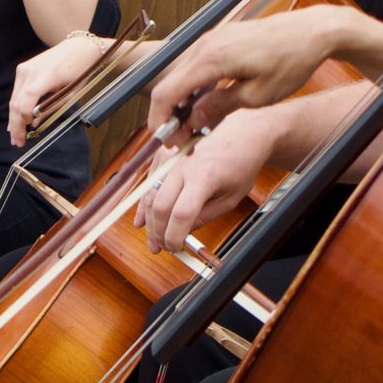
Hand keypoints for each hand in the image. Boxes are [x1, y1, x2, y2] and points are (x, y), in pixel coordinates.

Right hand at [9, 34, 109, 146]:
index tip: (26, 132)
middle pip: (17, 101)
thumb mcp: (71, 93)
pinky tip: (15, 121)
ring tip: (15, 136)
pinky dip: (16, 107)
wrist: (78, 47)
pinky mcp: (22, 68)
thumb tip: (34, 124)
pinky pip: (17, 92)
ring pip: (14, 98)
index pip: (28, 98)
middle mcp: (31, 70)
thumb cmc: (79, 71)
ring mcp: (24, 68)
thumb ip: (51, 108)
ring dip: (14, 119)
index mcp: (47, 75)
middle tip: (17, 142)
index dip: (24, 116)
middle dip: (16, 124)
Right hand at [137, 114, 280, 254]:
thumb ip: (207, 215)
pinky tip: (141, 220)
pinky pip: (148, 183)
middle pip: (160, 206)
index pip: (182, 213)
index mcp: (204, 177)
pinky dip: (144, 204)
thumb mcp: (231, 198)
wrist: (241, 134)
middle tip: (163, 247)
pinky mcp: (166, 158)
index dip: (175, 235)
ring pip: (150, 195)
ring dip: (149, 221)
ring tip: (153, 241)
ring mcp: (172, 161)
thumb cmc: (240, 164)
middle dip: (158, 232)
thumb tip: (185, 231)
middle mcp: (183, 167)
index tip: (176, 247)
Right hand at [145, 8, 360, 136]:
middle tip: (184, 140)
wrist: (312, 32)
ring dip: (182, 102)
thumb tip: (194, 119)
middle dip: (171, 115)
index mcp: (211, 59)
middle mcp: (205, 45)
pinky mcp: (220, 38)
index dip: (161, 121)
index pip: (167, 93)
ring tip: (196, 127)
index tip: (169, 141)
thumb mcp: (258, 96)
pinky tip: (205, 104)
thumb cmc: (291, 61)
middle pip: (169, 84)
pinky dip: (193, 87)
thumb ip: (220, 107)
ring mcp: (211, 39)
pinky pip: (195, 65)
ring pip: (180, 75)